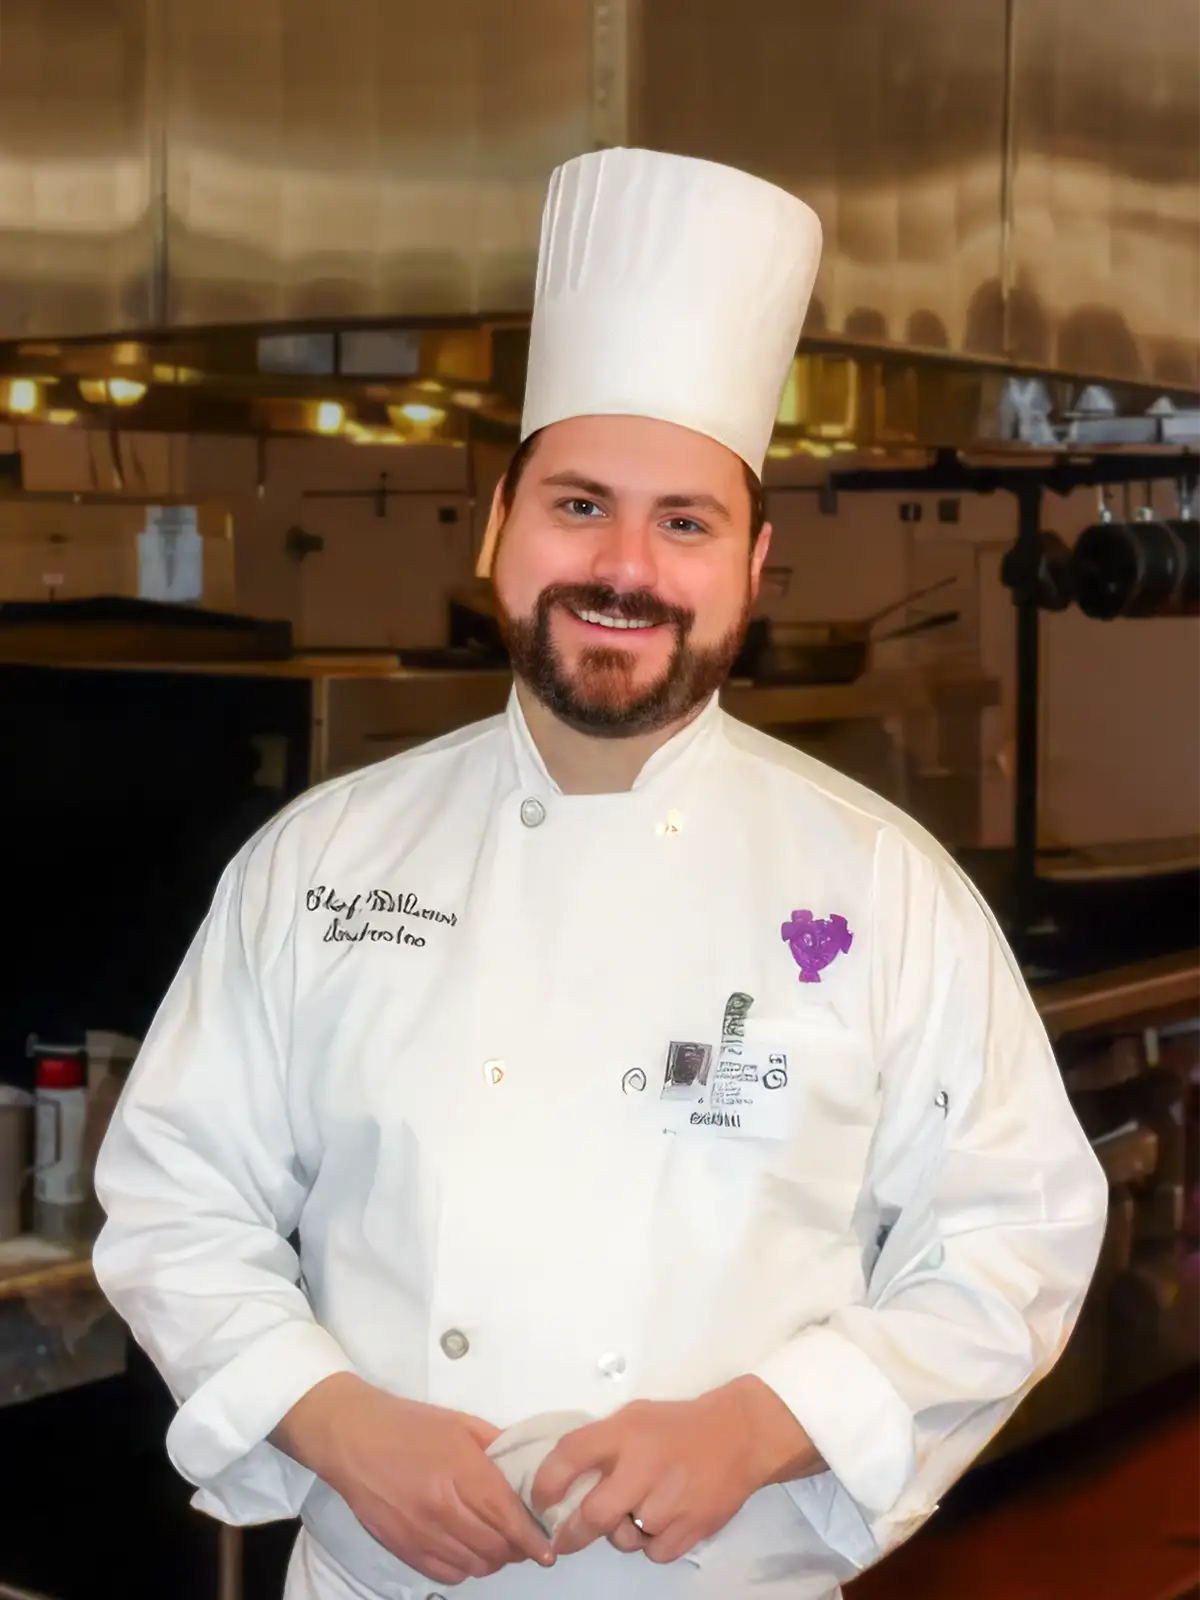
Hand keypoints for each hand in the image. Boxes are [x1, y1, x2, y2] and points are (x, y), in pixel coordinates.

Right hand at [273, 1374, 554, 1586]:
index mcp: (460, 1471)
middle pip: (494, 1547)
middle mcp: (442, 1509)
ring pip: (474, 1565)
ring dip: (493, 1560)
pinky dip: (465, 1568)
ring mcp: (421, 1533)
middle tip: (525, 1540)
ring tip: (499, 1545)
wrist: (352, 1436)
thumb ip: (496, 1446)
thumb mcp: (459, 1423)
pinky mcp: (403, 1548)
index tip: (548, 1549)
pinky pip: (447, 1574)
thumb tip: (525, 1466)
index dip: (533, 1539)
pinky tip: (469, 1552)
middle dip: (517, 1549)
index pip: (507, 1517)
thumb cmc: (407, 1424)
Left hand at [531, 1377, 822, 1565]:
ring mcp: (671, 1500)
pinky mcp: (693, 1526)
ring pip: (625, 1538)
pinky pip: (654, 1552)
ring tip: (638, 1510)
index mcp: (626, 1432)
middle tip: (564, 1538)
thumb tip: (565, 1478)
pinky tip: (663, 1519)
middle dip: (572, 1534)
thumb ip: (603, 1443)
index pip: (570, 1455)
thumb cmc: (678, 1425)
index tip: (540, 1500)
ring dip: (623, 1532)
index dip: (546, 1482)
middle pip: (593, 1515)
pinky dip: (653, 1543)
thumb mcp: (635, 1417)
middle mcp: (645, 1465)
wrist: (739, 1435)